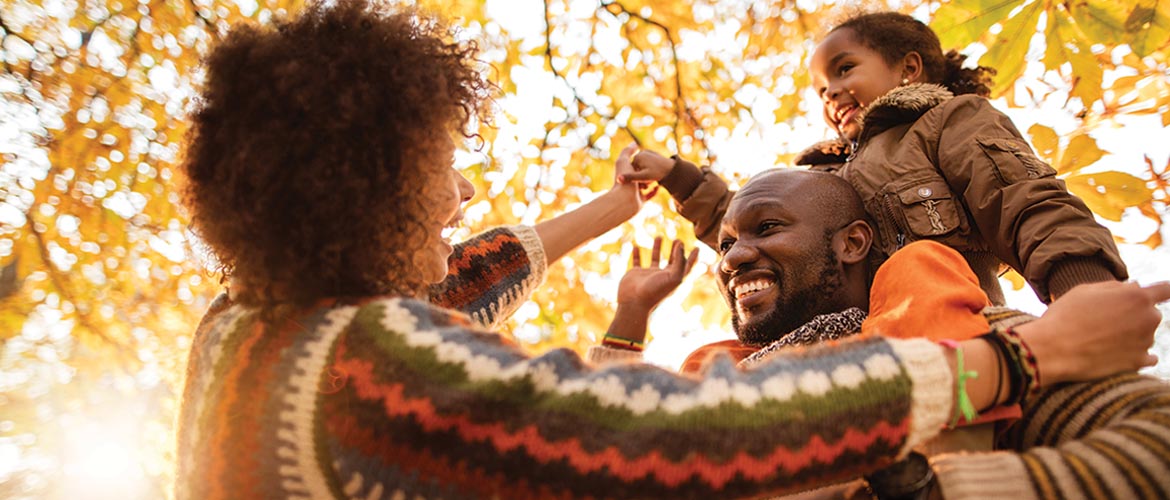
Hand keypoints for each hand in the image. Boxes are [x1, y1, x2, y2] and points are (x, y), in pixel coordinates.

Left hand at [611, 143, 658, 214]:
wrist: (625, 200)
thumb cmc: (624, 180)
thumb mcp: (624, 161)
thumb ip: (628, 151)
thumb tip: (635, 143)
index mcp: (624, 174)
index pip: (634, 165)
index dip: (641, 161)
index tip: (650, 156)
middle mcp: (628, 183)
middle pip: (640, 175)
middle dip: (647, 170)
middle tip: (657, 165)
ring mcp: (634, 192)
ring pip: (645, 185)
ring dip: (652, 180)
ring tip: (659, 175)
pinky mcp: (640, 200)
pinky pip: (649, 195)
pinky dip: (654, 191)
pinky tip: (659, 185)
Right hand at [616, 145, 674, 183]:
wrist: (672, 169)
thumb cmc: (658, 174)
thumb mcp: (643, 178)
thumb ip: (631, 178)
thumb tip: (618, 179)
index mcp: (637, 157)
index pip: (630, 171)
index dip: (635, 180)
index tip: (644, 185)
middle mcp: (641, 153)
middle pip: (636, 169)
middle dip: (640, 177)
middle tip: (649, 184)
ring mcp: (647, 153)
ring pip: (641, 168)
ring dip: (644, 175)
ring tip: (652, 179)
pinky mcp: (652, 155)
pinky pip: (646, 165)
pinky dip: (648, 171)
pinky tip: (654, 175)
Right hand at [616, 237, 699, 311]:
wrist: (634, 303)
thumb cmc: (656, 292)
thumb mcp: (673, 277)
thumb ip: (679, 260)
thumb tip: (681, 244)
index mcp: (674, 279)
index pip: (686, 266)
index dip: (692, 257)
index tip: (697, 247)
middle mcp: (663, 276)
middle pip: (672, 261)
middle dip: (676, 250)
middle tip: (678, 240)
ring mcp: (649, 275)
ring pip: (655, 259)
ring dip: (657, 248)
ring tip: (660, 236)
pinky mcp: (636, 274)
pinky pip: (637, 261)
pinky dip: (637, 254)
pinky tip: (636, 246)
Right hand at [1016, 281, 1169, 384]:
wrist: (1052, 350)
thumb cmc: (1065, 316)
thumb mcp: (1085, 291)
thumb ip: (1115, 287)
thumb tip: (1134, 286)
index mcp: (1137, 296)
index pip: (1165, 289)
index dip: (1158, 292)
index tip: (1153, 295)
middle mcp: (1148, 318)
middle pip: (1151, 313)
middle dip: (1135, 315)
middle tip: (1106, 320)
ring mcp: (1145, 342)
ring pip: (1145, 335)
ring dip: (1131, 335)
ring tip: (1101, 339)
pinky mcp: (1138, 363)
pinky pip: (1147, 356)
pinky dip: (1136, 354)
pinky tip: (1117, 353)